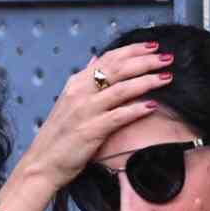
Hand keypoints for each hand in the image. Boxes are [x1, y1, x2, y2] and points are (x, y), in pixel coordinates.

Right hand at [18, 41, 174, 191]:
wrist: (42, 163)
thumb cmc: (58, 136)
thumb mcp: (68, 101)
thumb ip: (84, 79)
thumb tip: (95, 59)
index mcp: (76, 83)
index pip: (108, 58)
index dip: (133, 50)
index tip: (153, 47)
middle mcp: (80, 93)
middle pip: (118, 69)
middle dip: (146, 61)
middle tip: (167, 59)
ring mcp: (85, 111)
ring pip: (121, 89)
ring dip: (147, 81)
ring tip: (166, 78)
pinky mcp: (91, 130)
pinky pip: (119, 116)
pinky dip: (136, 109)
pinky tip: (152, 106)